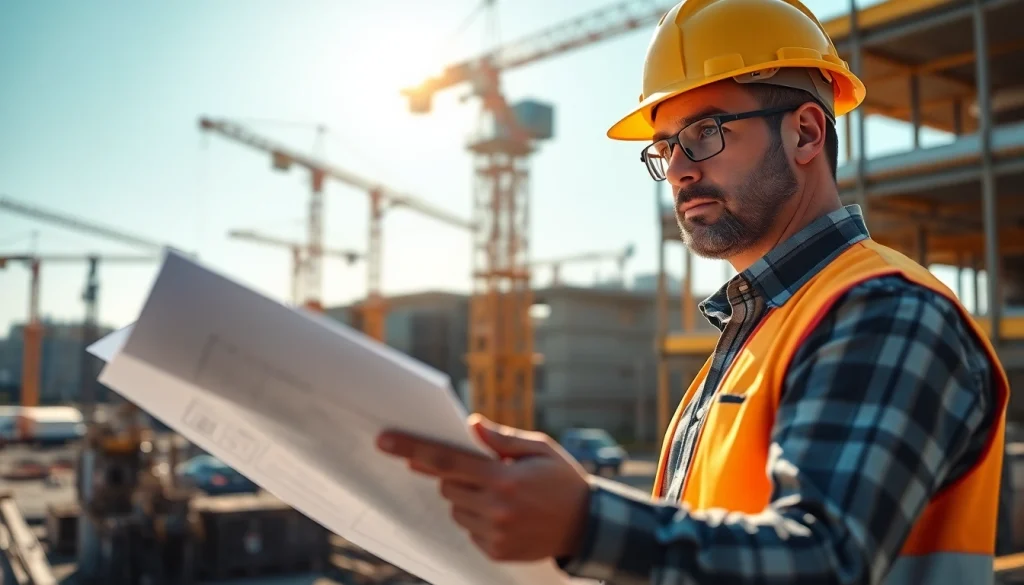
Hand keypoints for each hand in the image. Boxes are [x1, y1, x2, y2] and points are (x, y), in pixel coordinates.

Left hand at [376, 413, 591, 561]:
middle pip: (446, 485)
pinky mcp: (494, 551)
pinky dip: (477, 518)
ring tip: (502, 495)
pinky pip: (468, 529)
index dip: (412, 450)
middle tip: (484, 471)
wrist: (587, 526)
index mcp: (504, 477)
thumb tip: (471, 425)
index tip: (384, 440)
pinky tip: (506, 515)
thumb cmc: (562, 479)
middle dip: (455, 475)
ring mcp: (494, 533)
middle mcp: (495, 507)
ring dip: (467, 497)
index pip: (447, 460)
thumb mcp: (540, 449)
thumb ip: (502, 438)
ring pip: (455, 508)